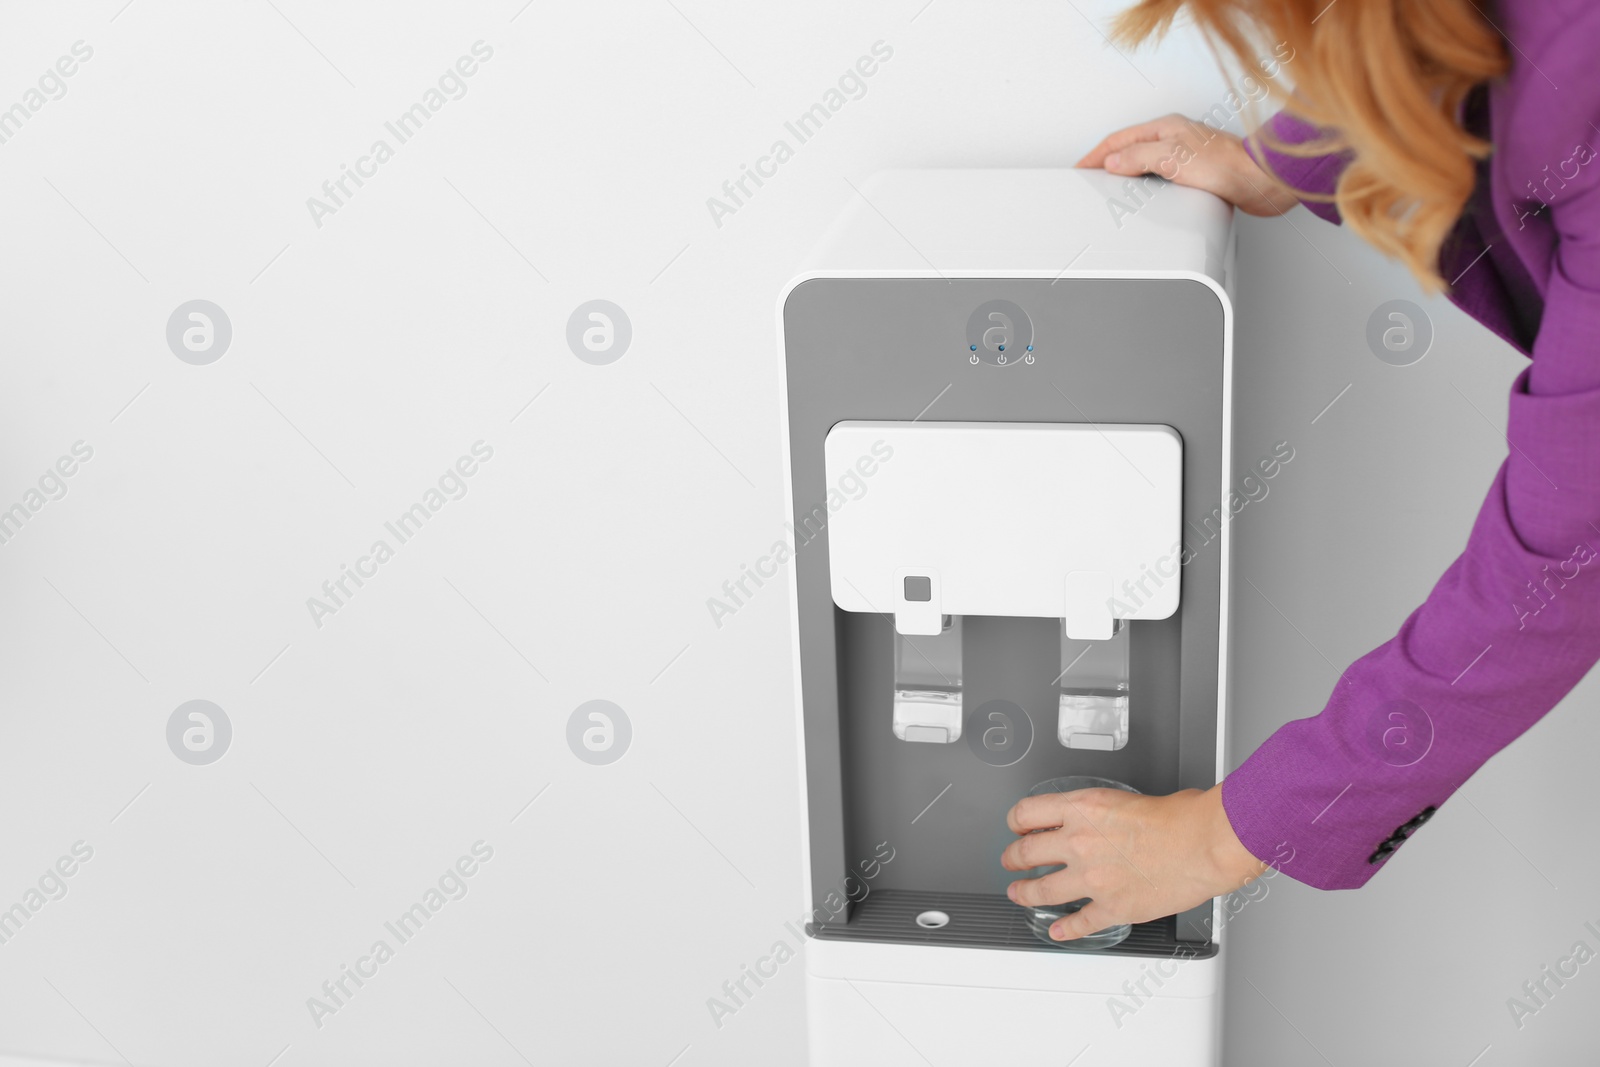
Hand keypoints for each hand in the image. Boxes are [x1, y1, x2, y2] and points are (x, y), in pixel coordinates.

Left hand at [1001, 783, 1265, 940]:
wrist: (1205, 844)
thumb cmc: (1181, 817)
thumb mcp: (1127, 797)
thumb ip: (1103, 810)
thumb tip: (1101, 819)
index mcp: (1082, 809)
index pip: (1027, 813)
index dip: (1016, 822)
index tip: (1016, 828)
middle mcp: (1079, 842)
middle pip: (1025, 853)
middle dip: (1012, 859)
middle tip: (1010, 862)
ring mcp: (1091, 878)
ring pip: (1041, 891)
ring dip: (1025, 894)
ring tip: (1019, 894)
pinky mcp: (1111, 907)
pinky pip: (1078, 923)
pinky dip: (1065, 930)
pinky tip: (1058, 931)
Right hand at [1076, 113, 1299, 216]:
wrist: (1261, 181)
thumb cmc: (1227, 165)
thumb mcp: (1172, 158)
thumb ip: (1138, 158)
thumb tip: (1114, 162)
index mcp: (1166, 128)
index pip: (1119, 140)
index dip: (1096, 155)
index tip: (1081, 167)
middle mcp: (1175, 138)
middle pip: (1130, 148)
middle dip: (1107, 161)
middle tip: (1090, 174)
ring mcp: (1185, 155)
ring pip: (1145, 162)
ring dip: (1126, 172)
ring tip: (1111, 184)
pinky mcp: (1197, 173)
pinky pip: (1160, 176)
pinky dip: (1145, 184)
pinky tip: (1146, 195)